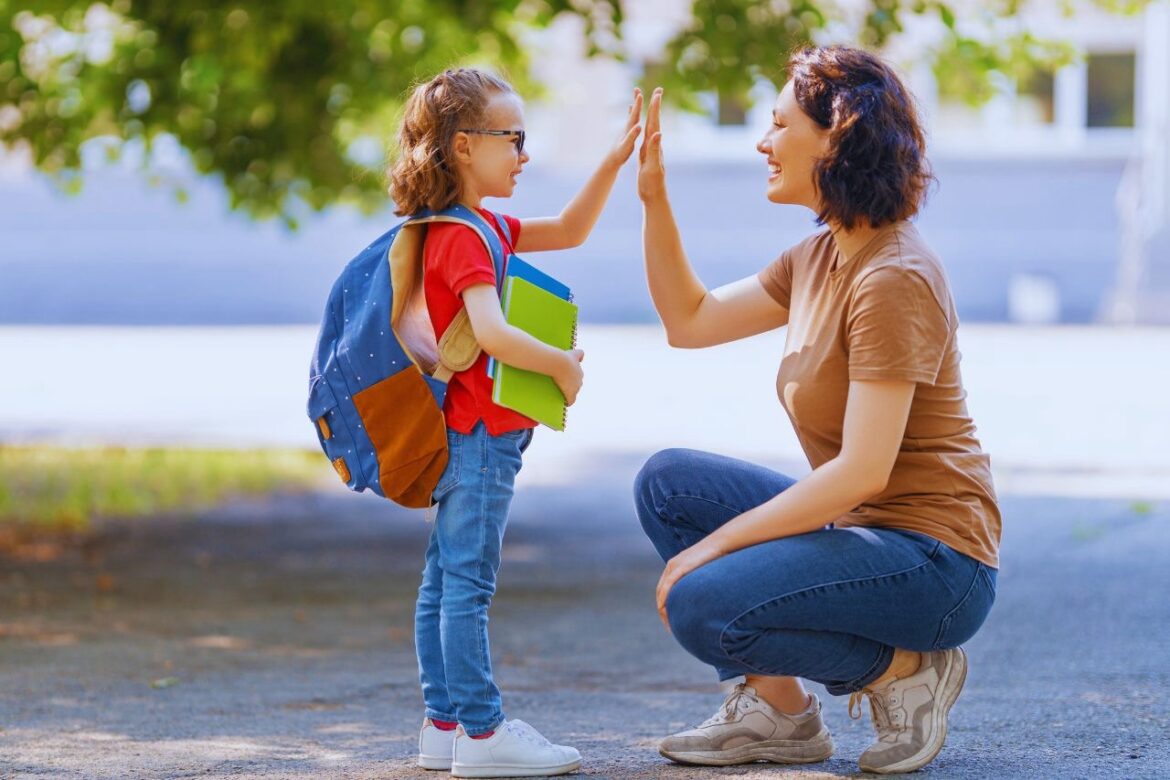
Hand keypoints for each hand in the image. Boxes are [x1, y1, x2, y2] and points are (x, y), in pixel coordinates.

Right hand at [553, 348, 584, 405]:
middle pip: (576, 385)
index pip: (578, 377)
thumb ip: (580, 354)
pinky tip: (565, 403)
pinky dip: (569, 402)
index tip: (566, 378)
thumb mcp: (574, 353)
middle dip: (571, 386)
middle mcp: (579, 380)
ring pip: (574, 392)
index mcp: (580, 372)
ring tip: (562, 394)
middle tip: (561, 386)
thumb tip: (582, 357)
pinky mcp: (570, 393)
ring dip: (569, 394)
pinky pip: (571, 400)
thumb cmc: (564, 357)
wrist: (560, 363)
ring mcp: (575, 387)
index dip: (572, 378)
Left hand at [605, 88, 642, 167]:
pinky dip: (632, 112)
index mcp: (628, 130)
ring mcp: (626, 129)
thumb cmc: (620, 155)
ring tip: (637, 95)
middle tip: (637, 89)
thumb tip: (638, 126)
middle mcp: (627, 127)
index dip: (637, 106)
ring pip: (632, 114)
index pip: (634, 115)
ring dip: (635, 104)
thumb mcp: (627, 146)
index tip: (640, 94)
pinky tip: (631, 109)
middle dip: (636, 100)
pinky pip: (631, 119)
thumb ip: (632, 136)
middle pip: (633, 111)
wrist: (611, 160)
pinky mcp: (626, 131)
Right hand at [637, 88, 665, 202]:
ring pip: (651, 127)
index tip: (657, 93)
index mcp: (653, 146)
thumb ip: (654, 150)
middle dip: (656, 106)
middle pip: (655, 121)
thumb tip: (658, 133)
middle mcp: (654, 145)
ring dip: (652, 114)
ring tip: (653, 102)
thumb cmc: (652, 184)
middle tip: (658, 90)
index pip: (655, 123)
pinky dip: (645, 128)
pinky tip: (644, 127)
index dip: (656, 108)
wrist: (653, 196)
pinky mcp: (646, 155)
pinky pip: (646, 137)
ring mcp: (650, 150)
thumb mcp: (652, 166)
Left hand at [656, 538, 722, 628]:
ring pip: (662, 591)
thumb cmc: (718, 558)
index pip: (664, 589)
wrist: (722, 543)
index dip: (665, 605)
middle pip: (660, 592)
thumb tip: (707, 600)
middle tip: (670, 627)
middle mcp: (672, 566)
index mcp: (676, 567)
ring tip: (669, 623)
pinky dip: (664, 598)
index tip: (671, 620)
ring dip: (663, 609)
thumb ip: (701, 583)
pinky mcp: (680, 566)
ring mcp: (675, 565)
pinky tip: (664, 608)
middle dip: (663, 611)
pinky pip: (668, 585)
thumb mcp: (706, 573)